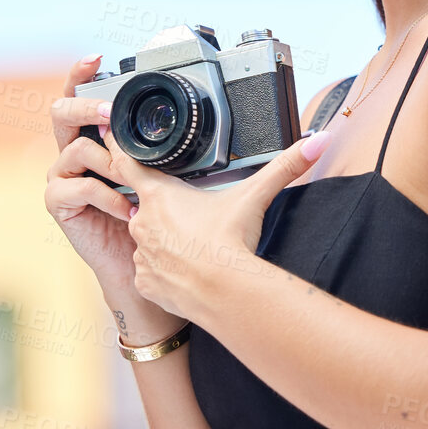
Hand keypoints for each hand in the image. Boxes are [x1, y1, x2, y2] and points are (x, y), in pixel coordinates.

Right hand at [43, 54, 138, 293]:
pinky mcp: (57, 201)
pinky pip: (82, 185)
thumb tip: (174, 124)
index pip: (78, 97)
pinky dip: (110, 196)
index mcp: (91, 137)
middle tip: (111, 115)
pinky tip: (128, 209)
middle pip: (61, 112)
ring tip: (134, 185)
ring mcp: (60, 175)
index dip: (80, 75)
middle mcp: (70, 151)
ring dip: (111, 164)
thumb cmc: (145, 214)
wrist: (135, 260)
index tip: (95, 59)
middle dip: (87, 108)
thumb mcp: (152, 173)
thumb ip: (149, 148)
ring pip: (78, 148)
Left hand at [100, 125, 333, 323]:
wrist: (224, 294)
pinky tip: (185, 270)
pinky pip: (150, 271)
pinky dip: (165, 270)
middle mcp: (141, 222)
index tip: (110, 133)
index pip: (126, 161)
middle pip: (143, 205)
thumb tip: (317, 141)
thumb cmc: (231, 243)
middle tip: (190, 218)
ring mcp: (140, 254)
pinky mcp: (144, 282)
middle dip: (164, 209)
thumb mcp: (255, 197)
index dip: (119, 147)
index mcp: (159, 195)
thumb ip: (285, 166)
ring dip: (164, 240)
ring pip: (147, 240)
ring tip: (193, 247)